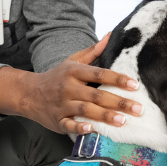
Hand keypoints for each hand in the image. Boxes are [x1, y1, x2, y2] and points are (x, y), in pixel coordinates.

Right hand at [19, 34, 144, 134]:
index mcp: (75, 72)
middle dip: (118, 102)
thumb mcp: (72, 61)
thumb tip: (110, 36)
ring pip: (86, 110)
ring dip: (105, 116)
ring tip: (122, 120)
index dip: (118, 79)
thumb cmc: (57, 77)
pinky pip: (69, 125)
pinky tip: (93, 130)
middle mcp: (69, 88)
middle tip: (138, 108)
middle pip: (96, 95)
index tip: (135, 85)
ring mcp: (63, 105)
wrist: (28, 93)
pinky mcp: (57, 120)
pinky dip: (80, 128)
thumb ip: (93, 51)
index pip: (100, 74)